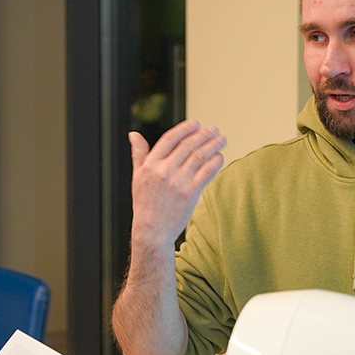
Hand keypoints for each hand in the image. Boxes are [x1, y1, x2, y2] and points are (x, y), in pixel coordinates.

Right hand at [129, 121, 226, 248]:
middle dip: (204, 135)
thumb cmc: (144, 204)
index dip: (185, 129)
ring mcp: (178, 182)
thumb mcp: (137, 176)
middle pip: (187, 146)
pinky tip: (219, 157)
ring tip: (221, 140)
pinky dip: (215, 162)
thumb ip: (138, 154)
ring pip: (199, 156)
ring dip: (213, 145)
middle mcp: (163, 171)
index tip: (196, 124)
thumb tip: (134, 135)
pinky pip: (206, 172)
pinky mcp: (190, 193)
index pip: (170, 139)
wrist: (152, 230)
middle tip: (214, 130)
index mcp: (150, 165)